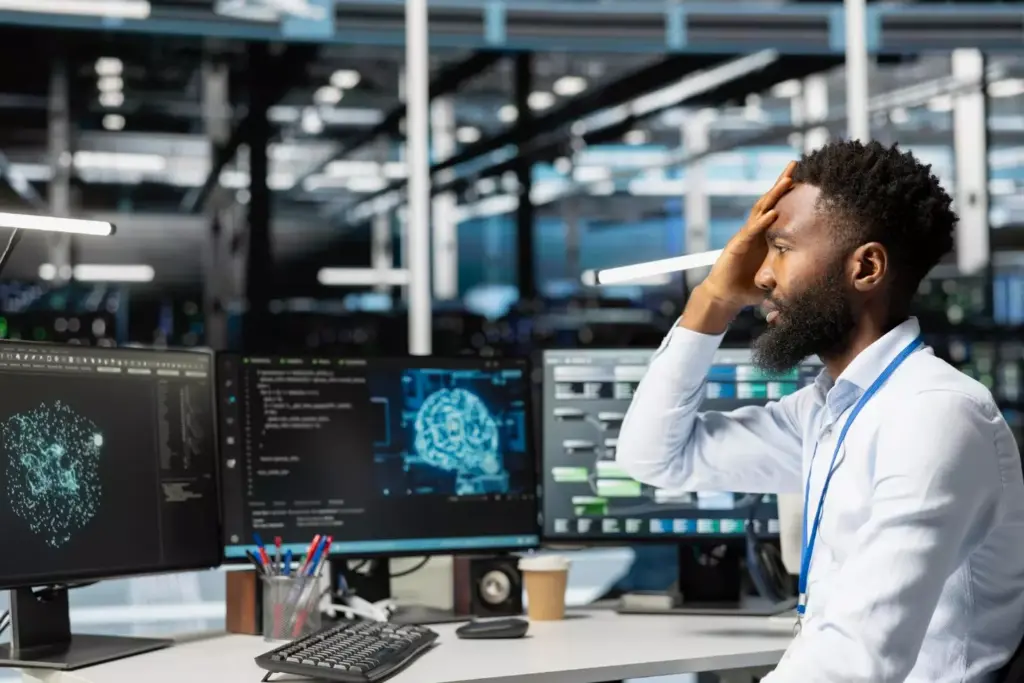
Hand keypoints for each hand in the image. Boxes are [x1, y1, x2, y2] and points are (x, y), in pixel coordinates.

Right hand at [700, 160, 795, 310]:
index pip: (778, 208)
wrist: (725, 297)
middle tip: (795, 164)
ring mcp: (745, 236)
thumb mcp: (775, 275)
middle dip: (782, 182)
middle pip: (769, 201)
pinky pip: (751, 231)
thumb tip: (817, 271)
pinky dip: (762, 221)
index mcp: (764, 235)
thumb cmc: (750, 287)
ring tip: (788, 180)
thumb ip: (791, 269)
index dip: (789, 193)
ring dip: (774, 195)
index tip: (804, 177)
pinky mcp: (737, 246)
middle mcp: (755, 231)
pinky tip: (773, 212)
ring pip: (760, 210)